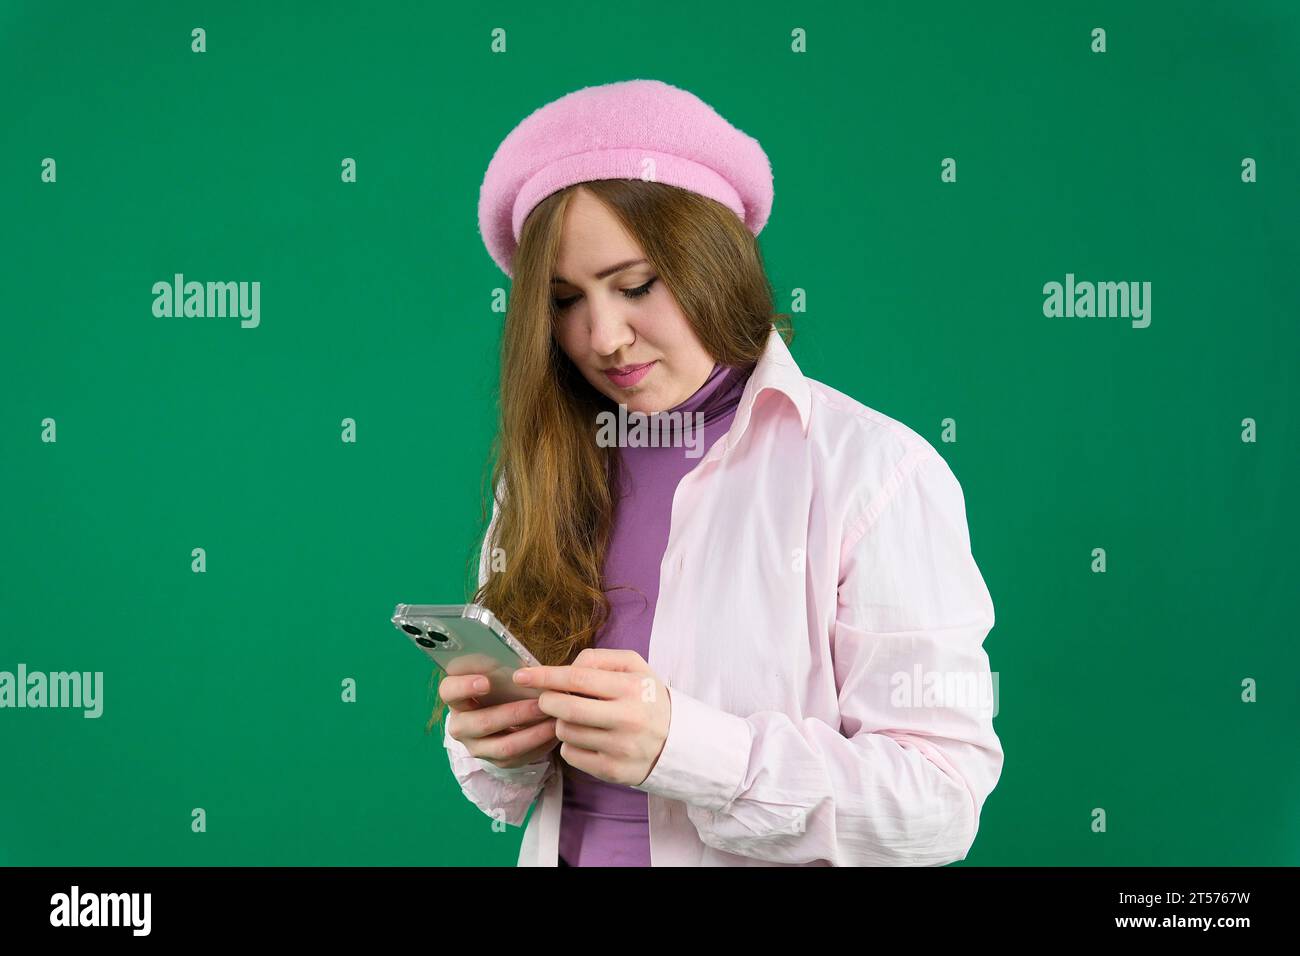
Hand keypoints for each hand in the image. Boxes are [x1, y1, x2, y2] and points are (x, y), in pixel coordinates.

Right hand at [440, 674, 559, 768]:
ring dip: (532, 733)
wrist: (503, 717)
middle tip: (540, 703)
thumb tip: (526, 665)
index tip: (486, 682)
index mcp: (456, 697)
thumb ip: (503, 669)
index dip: (464, 686)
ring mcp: (476, 747)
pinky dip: (539, 745)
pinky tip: (554, 733)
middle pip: (479, 723)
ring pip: (502, 747)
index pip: (449, 691)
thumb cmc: (500, 688)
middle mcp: (460, 725)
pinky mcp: (495, 762)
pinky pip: (518, 758)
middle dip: (513, 714)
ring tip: (553, 720)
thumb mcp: (497, 676)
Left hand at [513, 648, 670, 786]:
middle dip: (547, 701)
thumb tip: (565, 669)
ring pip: (566, 732)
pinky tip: (586, 738)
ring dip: (562, 723)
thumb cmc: (647, 698)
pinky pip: (571, 755)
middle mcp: (627, 718)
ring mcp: (620, 747)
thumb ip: (599, 658)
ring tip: (579, 719)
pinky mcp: (613, 771)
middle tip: (548, 698)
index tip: (521, 676)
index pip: (577, 678)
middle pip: (566, 707)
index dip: (544, 676)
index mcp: (632, 687)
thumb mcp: (634, 667)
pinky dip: (570, 745)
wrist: (678, 742)